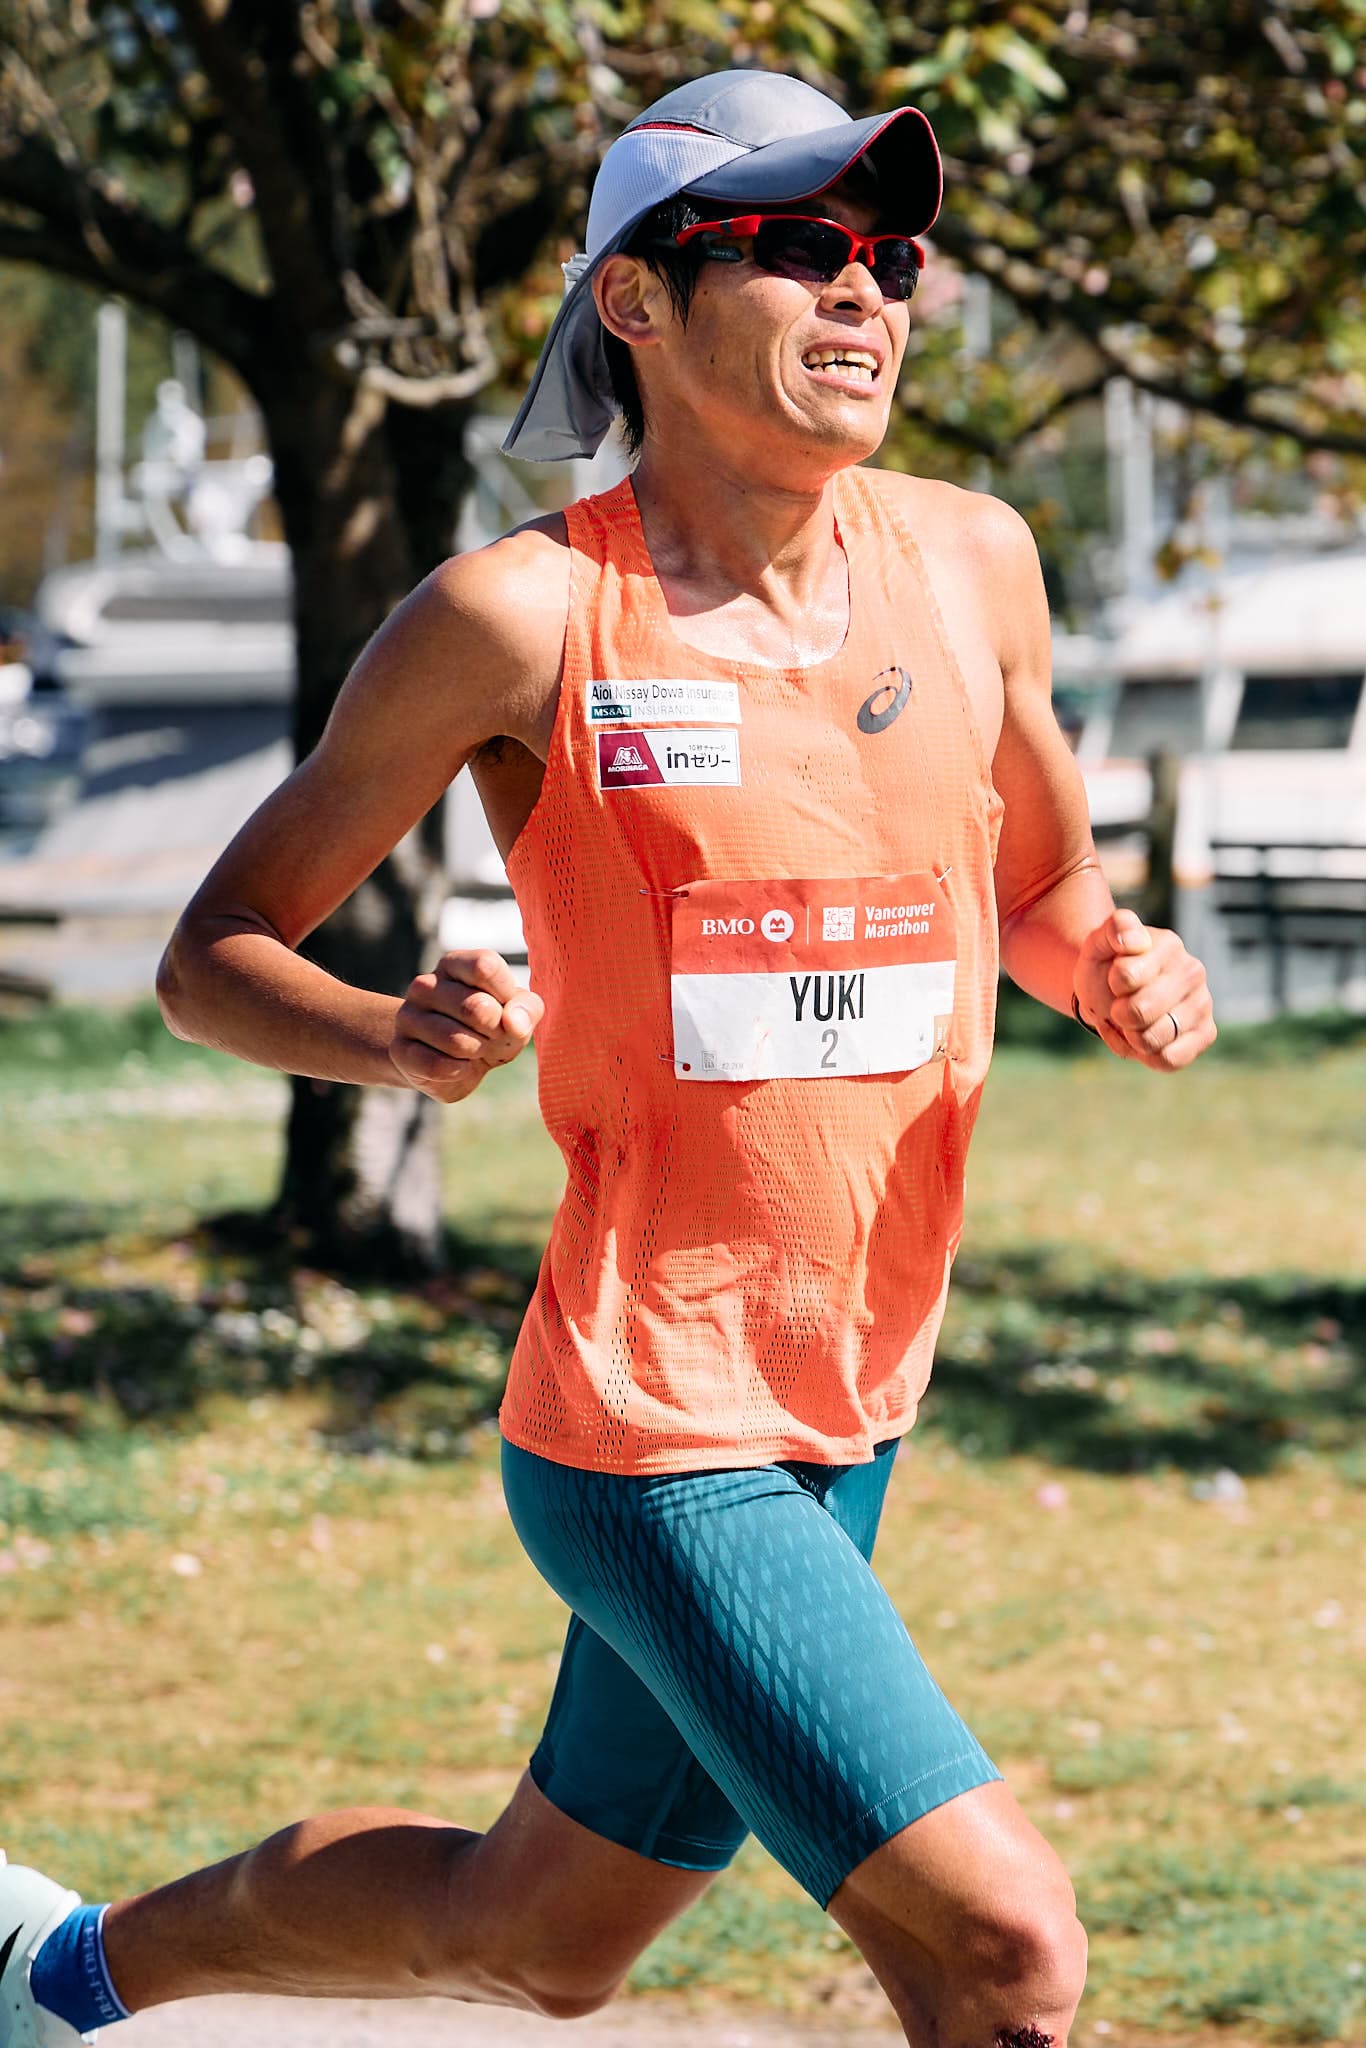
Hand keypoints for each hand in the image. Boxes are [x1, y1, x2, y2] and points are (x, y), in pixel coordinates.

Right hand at [391, 949, 543, 1102]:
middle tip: (491, 1035)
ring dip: (478, 1052)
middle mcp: (425, 985)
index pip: (485, 966)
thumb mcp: (518, 1013)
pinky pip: (440, 1066)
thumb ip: (527, 1009)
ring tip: (473, 1049)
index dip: (506, 995)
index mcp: (455, 964)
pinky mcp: (400, 1051)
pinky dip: (460, 1071)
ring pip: (458, 1041)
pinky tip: (457, 1065)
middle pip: (477, 1008)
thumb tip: (514, 1022)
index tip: (506, 1008)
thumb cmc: (490, 1027)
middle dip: (496, 1031)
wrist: (449, 1061)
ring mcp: (408, 1016)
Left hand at [1073, 908, 1215, 1070]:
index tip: (1115, 977)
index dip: (1112, 984)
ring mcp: (1203, 1003)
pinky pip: (1169, 1060)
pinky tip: (1144, 1040)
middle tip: (1120, 1006)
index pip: (1125, 977)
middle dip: (1119, 1014)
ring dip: (1131, 1038)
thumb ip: (1114, 928)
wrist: (1110, 992)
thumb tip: (1134, 942)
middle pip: (1139, 1012)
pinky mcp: (1205, 1033)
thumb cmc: (1105, 967)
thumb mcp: (1098, 942)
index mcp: (1168, 946)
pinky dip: (1146, 1056)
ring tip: (1133, 1023)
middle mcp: (1193, 972)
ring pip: (1153, 1039)